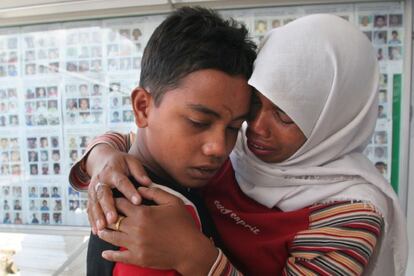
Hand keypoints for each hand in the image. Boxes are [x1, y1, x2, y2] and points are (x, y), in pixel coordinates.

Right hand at [86, 144, 151, 233]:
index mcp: (113, 171)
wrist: (101, 160)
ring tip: (102, 229)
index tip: (138, 201)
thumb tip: (148, 183)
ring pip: (94, 204)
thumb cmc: (121, 162)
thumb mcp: (131, 161)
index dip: (129, 191)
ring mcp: (93, 190)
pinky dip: (92, 220)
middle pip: (103, 195)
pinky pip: (89, 209)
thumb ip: (139, 171)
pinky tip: (96, 231)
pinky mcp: (90, 197)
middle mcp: (101, 181)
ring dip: (98, 217)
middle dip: (108, 207)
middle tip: (113, 219)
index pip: (121, 182)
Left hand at [98, 187, 218, 275]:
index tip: (113, 199)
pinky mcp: (138, 258)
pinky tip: (105, 252)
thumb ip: (155, 193)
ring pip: (111, 237)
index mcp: (143, 213)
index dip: (115, 199)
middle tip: (103, 214)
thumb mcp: (173, 202)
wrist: (191, 250)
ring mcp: (135, 245)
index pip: (120, 203)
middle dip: (107, 215)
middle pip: (112, 220)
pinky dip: (110, 254)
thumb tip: (140, 188)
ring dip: (104, 232)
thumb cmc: (184, 224)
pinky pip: (119, 256)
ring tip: (100, 230)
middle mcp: (135, 228)